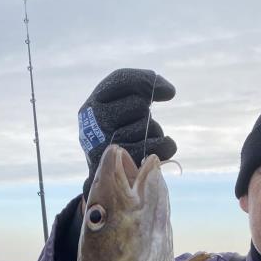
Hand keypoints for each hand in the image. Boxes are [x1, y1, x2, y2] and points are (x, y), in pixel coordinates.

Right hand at [78, 68, 176, 198]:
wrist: (106, 179)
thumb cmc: (116, 138)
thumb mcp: (116, 111)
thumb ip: (138, 91)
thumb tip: (168, 90)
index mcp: (91, 106)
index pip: (121, 81)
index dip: (146, 81)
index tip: (169, 92)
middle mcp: (95, 124)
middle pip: (139, 104)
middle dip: (145, 113)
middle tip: (138, 124)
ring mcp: (107, 145)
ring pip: (147, 125)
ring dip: (154, 131)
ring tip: (143, 139)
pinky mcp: (123, 165)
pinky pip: (154, 146)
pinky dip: (165, 145)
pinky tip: (165, 145)